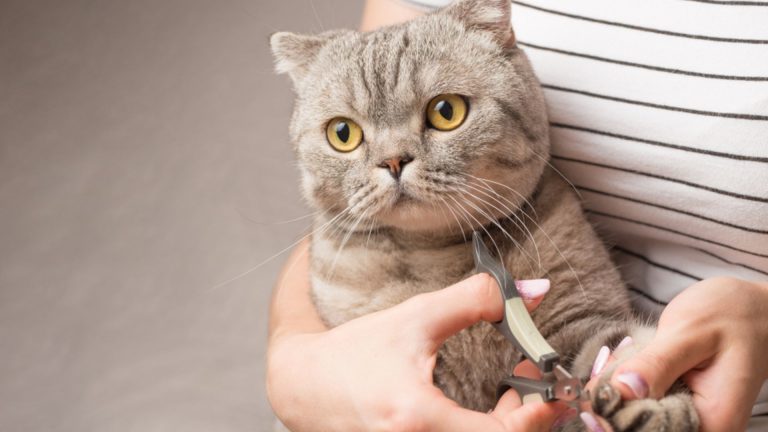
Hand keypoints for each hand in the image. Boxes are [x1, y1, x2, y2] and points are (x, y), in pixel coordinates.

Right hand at [266, 246, 565, 430]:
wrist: (303, 385)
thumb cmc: (354, 352)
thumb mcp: (415, 319)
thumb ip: (475, 300)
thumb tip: (533, 291)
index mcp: (418, 420)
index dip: (540, 416)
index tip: (557, 389)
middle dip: (530, 420)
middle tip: (534, 382)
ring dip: (510, 428)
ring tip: (514, 390)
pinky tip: (490, 409)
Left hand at [608, 277, 767, 431]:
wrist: (754, 308)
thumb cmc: (732, 314)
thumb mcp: (691, 332)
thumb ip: (656, 364)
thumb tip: (621, 392)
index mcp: (714, 422)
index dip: (616, 419)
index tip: (590, 395)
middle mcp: (703, 428)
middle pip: (640, 428)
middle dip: (613, 399)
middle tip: (607, 363)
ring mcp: (689, 418)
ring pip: (635, 415)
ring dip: (617, 388)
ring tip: (625, 354)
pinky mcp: (676, 404)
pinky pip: (641, 401)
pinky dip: (626, 381)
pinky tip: (632, 355)